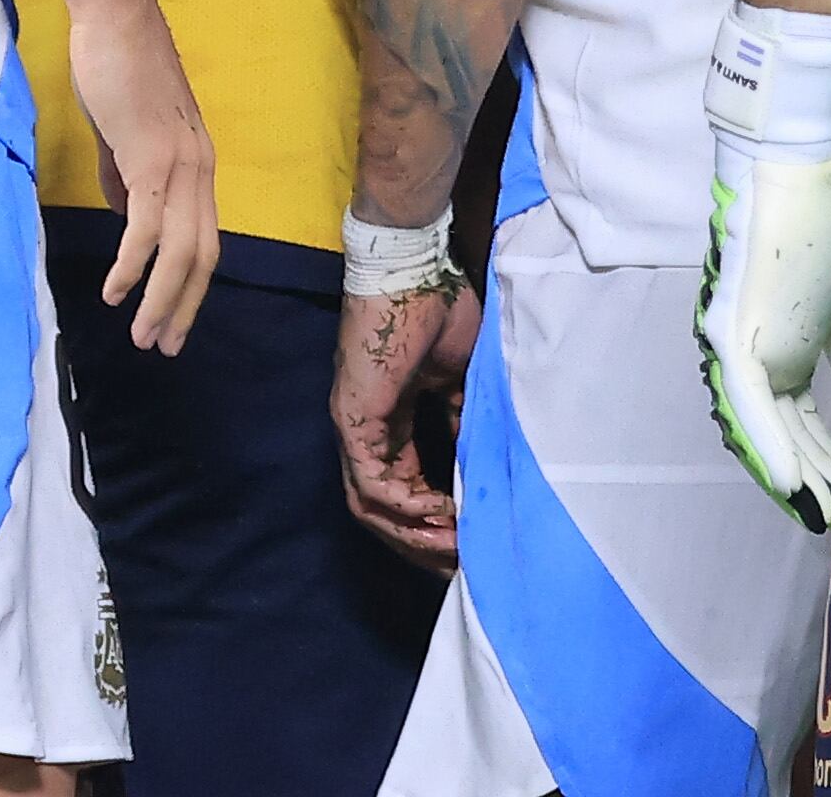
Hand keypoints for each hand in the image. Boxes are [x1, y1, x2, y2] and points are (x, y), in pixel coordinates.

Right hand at [67, 0, 220, 353]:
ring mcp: (180, 163)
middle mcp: (200, 168)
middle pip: (203, 256)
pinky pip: (146, 227)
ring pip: (181, 251)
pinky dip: (132, 266)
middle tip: (162, 346)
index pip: (204, 238)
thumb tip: (126, 220)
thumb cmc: (116, 66)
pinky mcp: (151, 158)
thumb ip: (126, 176)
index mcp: (198, 162)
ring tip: (141, 335)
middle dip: (183, 307)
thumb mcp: (125, 132)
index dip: (190, 285)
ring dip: (160, 300)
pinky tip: (115, 291)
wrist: (115, 16)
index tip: (172, 321)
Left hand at [332, 276, 480, 565]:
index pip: (403, 488)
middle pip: (381, 511)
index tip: (471, 538)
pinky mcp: (354, 419)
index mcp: (388, 422)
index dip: (434, 519)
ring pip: (371, 507)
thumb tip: (476, 460)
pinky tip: (439, 514)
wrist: (415, 268)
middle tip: (461, 563)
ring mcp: (355, 428)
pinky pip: (372, 481)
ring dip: (412, 534)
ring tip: (453, 548)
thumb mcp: (459, 377)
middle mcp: (365, 433)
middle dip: (421, 543)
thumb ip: (460, 418)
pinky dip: (405, 504)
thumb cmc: (437, 310)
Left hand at [697, 149, 830, 532]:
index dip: (829, 464)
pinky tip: (794, 489)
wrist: (798, 168)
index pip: (801, 422)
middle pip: (786, 436)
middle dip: (820, 484)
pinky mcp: (737, 337)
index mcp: (777, 350)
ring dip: (801, 478)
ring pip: (768, 430)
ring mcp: (739, 349)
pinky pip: (754, 404)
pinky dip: (772, 447)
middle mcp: (749, 358)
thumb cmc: (823, 223)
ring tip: (827, 520)